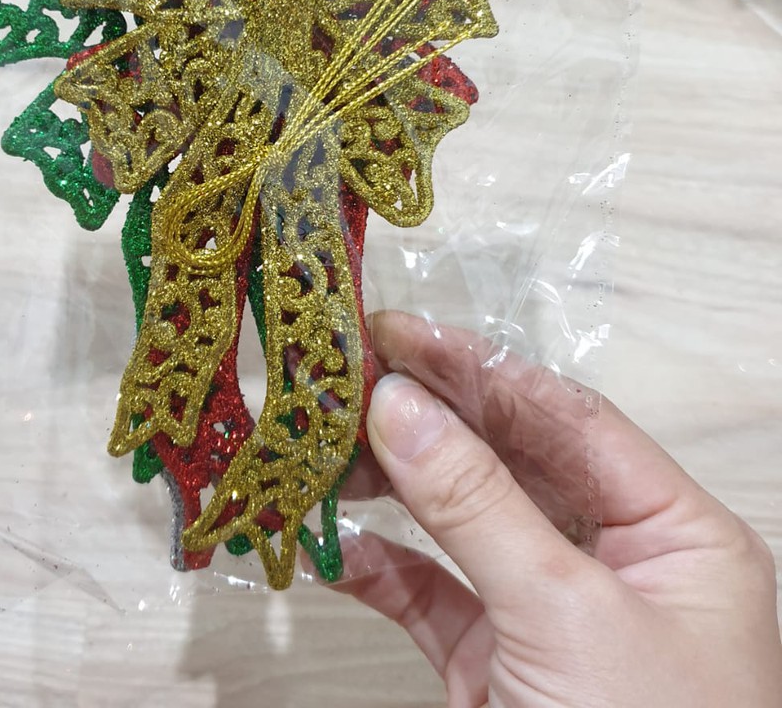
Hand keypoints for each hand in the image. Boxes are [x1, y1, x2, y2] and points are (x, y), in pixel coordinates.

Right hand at [335, 311, 781, 707]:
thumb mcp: (567, 617)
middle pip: (509, 461)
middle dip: (428, 418)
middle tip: (346, 376)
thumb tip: (397, 402)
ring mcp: (551, 615)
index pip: (566, 419)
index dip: (479, 368)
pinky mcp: (496, 667)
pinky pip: (431, 596)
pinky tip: (334, 545)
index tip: (398, 333)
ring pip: (463, 522)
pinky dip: (380, 569)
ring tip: (325, 446)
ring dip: (393, 485)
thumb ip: (478, 504)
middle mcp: (616, 564)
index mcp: (675, 536)